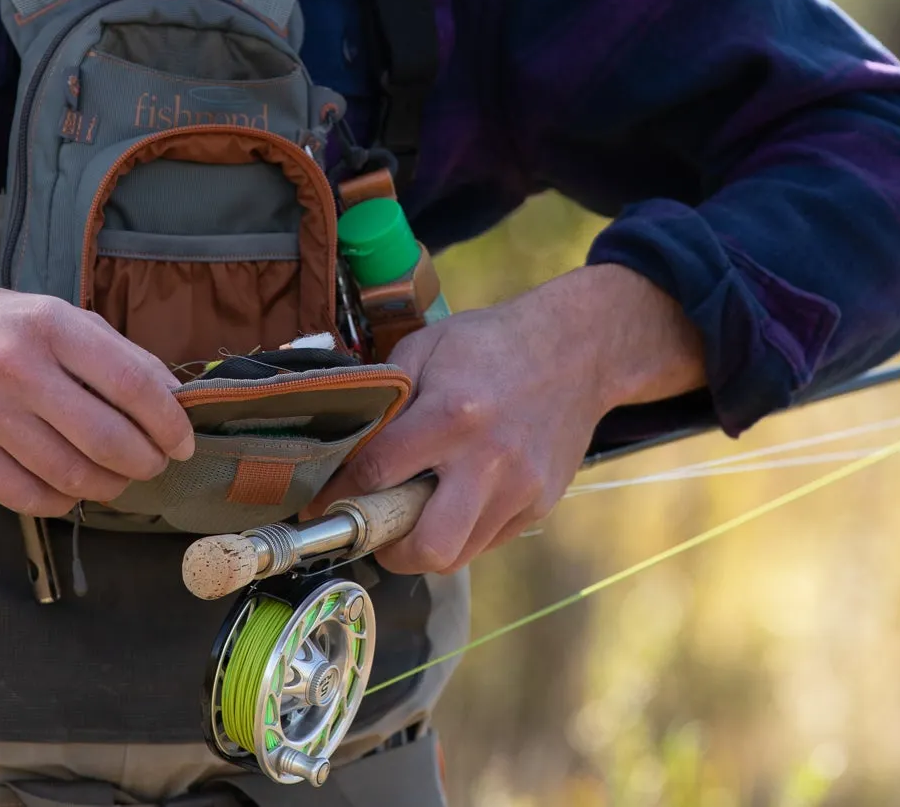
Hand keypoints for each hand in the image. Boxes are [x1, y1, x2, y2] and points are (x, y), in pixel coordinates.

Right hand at [0, 284, 195, 516]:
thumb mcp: (50, 314)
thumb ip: (112, 351)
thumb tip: (172, 397)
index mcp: (49, 325)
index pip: (133, 383)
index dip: (169, 422)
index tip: (182, 442)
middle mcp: (17, 367)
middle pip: (109, 439)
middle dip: (145, 462)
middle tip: (152, 465)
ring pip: (72, 475)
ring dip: (109, 486)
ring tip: (115, 479)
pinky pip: (29, 497)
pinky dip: (64, 501)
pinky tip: (71, 490)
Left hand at [316, 264, 705, 573]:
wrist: (578, 350)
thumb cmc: (492, 344)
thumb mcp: (428, 347)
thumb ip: (386, 398)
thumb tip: (345, 448)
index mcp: (451, 414)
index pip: (377, 474)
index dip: (338, 492)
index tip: (322, 501)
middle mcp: (488, 461)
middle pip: (428, 547)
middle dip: (389, 548)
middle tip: (376, 527)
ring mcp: (520, 488)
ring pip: (458, 555)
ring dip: (425, 544)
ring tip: (412, 516)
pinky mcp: (540, 504)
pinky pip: (488, 541)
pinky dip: (462, 531)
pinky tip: (455, 500)